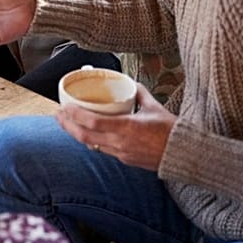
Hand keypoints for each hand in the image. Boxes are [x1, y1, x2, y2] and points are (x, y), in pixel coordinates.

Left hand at [56, 84, 175, 170]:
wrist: (184, 154)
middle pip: (85, 137)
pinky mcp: (125, 160)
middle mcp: (121, 143)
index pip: (93, 122)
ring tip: (67, 123)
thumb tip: (130, 82)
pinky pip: (103, 150)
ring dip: (77, 134)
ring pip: (92, 145)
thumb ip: (139, 93)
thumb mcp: (154, 106)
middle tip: (58, 115)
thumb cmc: (171, 130)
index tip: (64, 107)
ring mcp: (122, 153)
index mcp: (127, 127)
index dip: (75, 115)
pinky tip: (87, 133)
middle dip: (68, 126)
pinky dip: (92, 141)